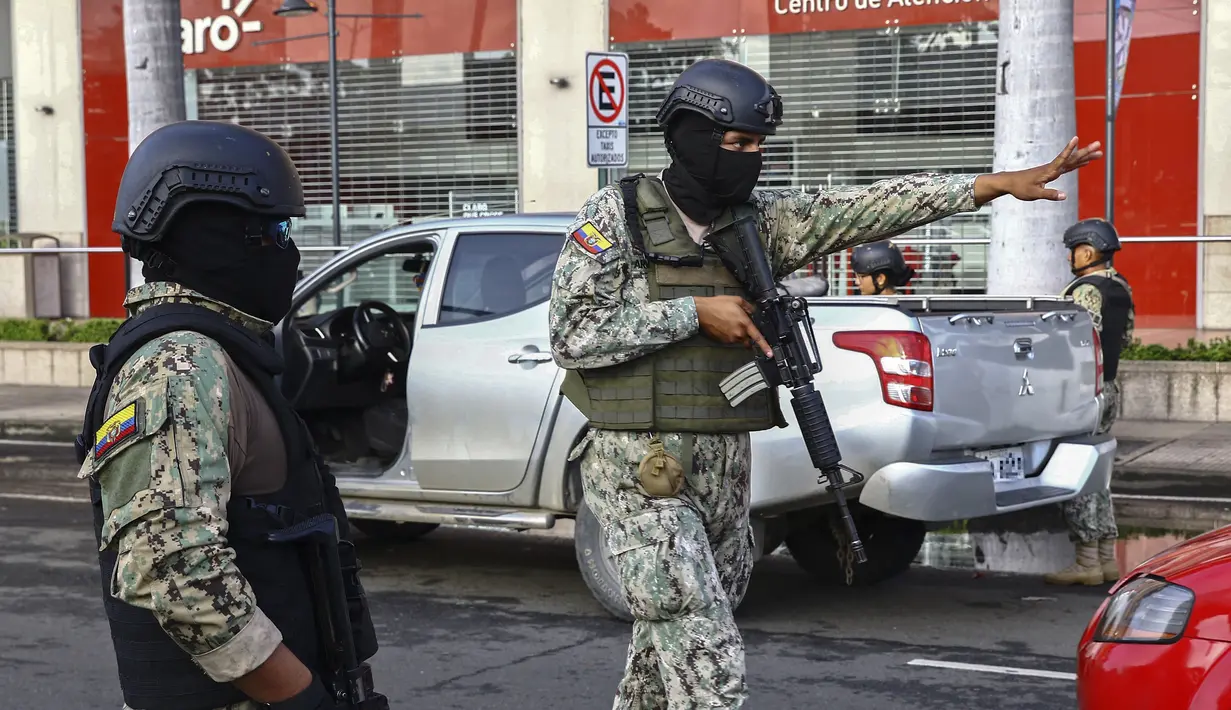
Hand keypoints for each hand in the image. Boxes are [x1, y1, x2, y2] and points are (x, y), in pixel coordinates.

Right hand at [694, 296, 773, 356]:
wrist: (701, 312)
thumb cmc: (716, 305)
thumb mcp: (736, 300)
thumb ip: (748, 306)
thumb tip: (753, 311)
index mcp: (744, 323)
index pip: (757, 337)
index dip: (765, 346)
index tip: (770, 353)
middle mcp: (738, 333)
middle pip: (748, 338)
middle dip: (747, 333)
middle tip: (739, 322)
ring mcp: (730, 338)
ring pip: (739, 338)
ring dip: (737, 332)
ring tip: (728, 321)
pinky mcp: (723, 341)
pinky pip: (731, 339)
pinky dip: (729, 333)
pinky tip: (723, 325)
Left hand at [974, 137, 1103, 204]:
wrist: (1010, 183)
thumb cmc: (1021, 188)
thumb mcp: (1034, 194)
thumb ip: (1049, 194)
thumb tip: (1065, 196)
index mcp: (1049, 171)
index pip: (1062, 159)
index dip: (1069, 149)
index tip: (1076, 138)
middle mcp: (1052, 168)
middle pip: (1071, 158)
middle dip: (1085, 151)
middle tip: (1099, 145)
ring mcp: (1053, 169)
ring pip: (1072, 161)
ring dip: (1085, 156)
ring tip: (1098, 152)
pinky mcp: (1052, 172)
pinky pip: (1068, 166)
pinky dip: (1077, 163)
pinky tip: (1085, 162)